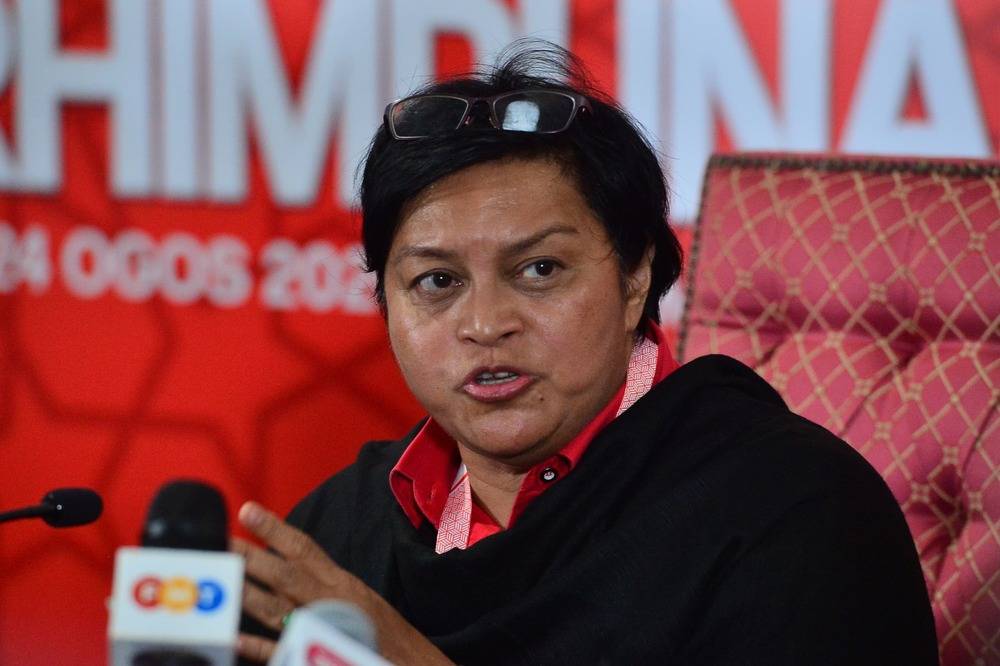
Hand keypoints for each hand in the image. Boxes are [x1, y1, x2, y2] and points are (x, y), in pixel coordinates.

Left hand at [233, 501, 452, 664]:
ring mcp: (320, 629)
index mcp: (340, 582)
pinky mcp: (313, 659)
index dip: (274, 528)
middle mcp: (328, 601)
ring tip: (220, 580)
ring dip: (246, 593)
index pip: (303, 548)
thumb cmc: (384, 631)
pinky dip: (256, 645)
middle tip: (219, 542)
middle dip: (249, 557)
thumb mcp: (359, 595)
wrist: (409, 663)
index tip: (247, 510)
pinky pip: (280, 650)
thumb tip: (290, 564)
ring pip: (275, 609)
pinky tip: (234, 637)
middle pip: (283, 574)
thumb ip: (326, 581)